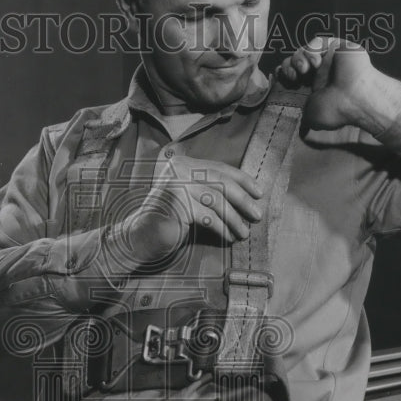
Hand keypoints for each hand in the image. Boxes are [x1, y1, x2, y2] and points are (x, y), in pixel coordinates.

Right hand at [121, 154, 263, 263]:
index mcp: (183, 163)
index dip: (242, 180)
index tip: (258, 192)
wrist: (142, 234)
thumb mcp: (191, 196)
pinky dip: (223, 228)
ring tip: (244, 232)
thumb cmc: (171, 217)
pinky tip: (229, 237)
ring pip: (217, 201)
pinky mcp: (177, 203)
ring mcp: (176, 184)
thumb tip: (248, 195)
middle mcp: (178, 169)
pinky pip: (208, 217)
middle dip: (243, 200)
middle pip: (220, 183)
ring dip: (235, 219)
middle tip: (257, 215)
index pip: (219, 168)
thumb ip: (209, 188)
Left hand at [279, 37, 400, 133]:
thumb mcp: (312, 117)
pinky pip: (317, 42)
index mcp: (314, 85)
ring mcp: (329, 58)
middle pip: (295, 60)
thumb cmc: (336, 110)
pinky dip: (311, 50)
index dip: (285, 73)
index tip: (284, 79)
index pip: (293, 73)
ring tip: (304, 70)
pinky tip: (317, 63)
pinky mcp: (337, 46)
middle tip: (294, 76)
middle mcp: (321, 71)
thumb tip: (298, 122)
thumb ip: (302, 114)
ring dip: (299, 59)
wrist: (354, 99)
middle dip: (289, 66)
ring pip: (304, 51)